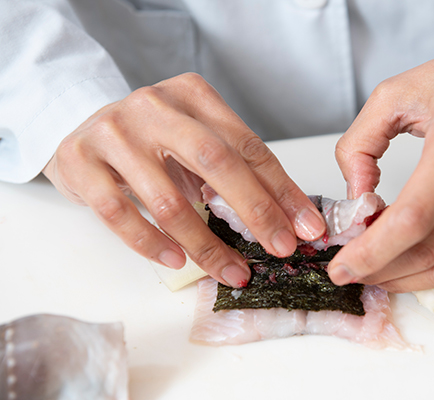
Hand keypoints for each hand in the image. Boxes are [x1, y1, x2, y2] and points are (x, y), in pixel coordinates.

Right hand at [43, 73, 324, 287]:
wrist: (81, 129)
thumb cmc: (151, 140)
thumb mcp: (195, 139)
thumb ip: (233, 167)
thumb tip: (286, 217)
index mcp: (193, 94)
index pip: (248, 146)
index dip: (282, 190)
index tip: (306, 226)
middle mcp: (154, 106)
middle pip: (217, 163)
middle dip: (256, 212)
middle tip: (281, 249)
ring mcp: (114, 132)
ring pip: (168, 199)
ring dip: (206, 244)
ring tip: (232, 272)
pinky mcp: (80, 162)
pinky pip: (119, 214)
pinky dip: (150, 243)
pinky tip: (175, 260)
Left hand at [329, 0, 433, 353]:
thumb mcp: (396, 93)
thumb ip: (361, 145)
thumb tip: (356, 198)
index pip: (410, 219)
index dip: (371, 251)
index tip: (342, 264)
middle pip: (430, 249)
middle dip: (382, 270)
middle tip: (352, 271)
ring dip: (412, 283)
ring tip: (380, 280)